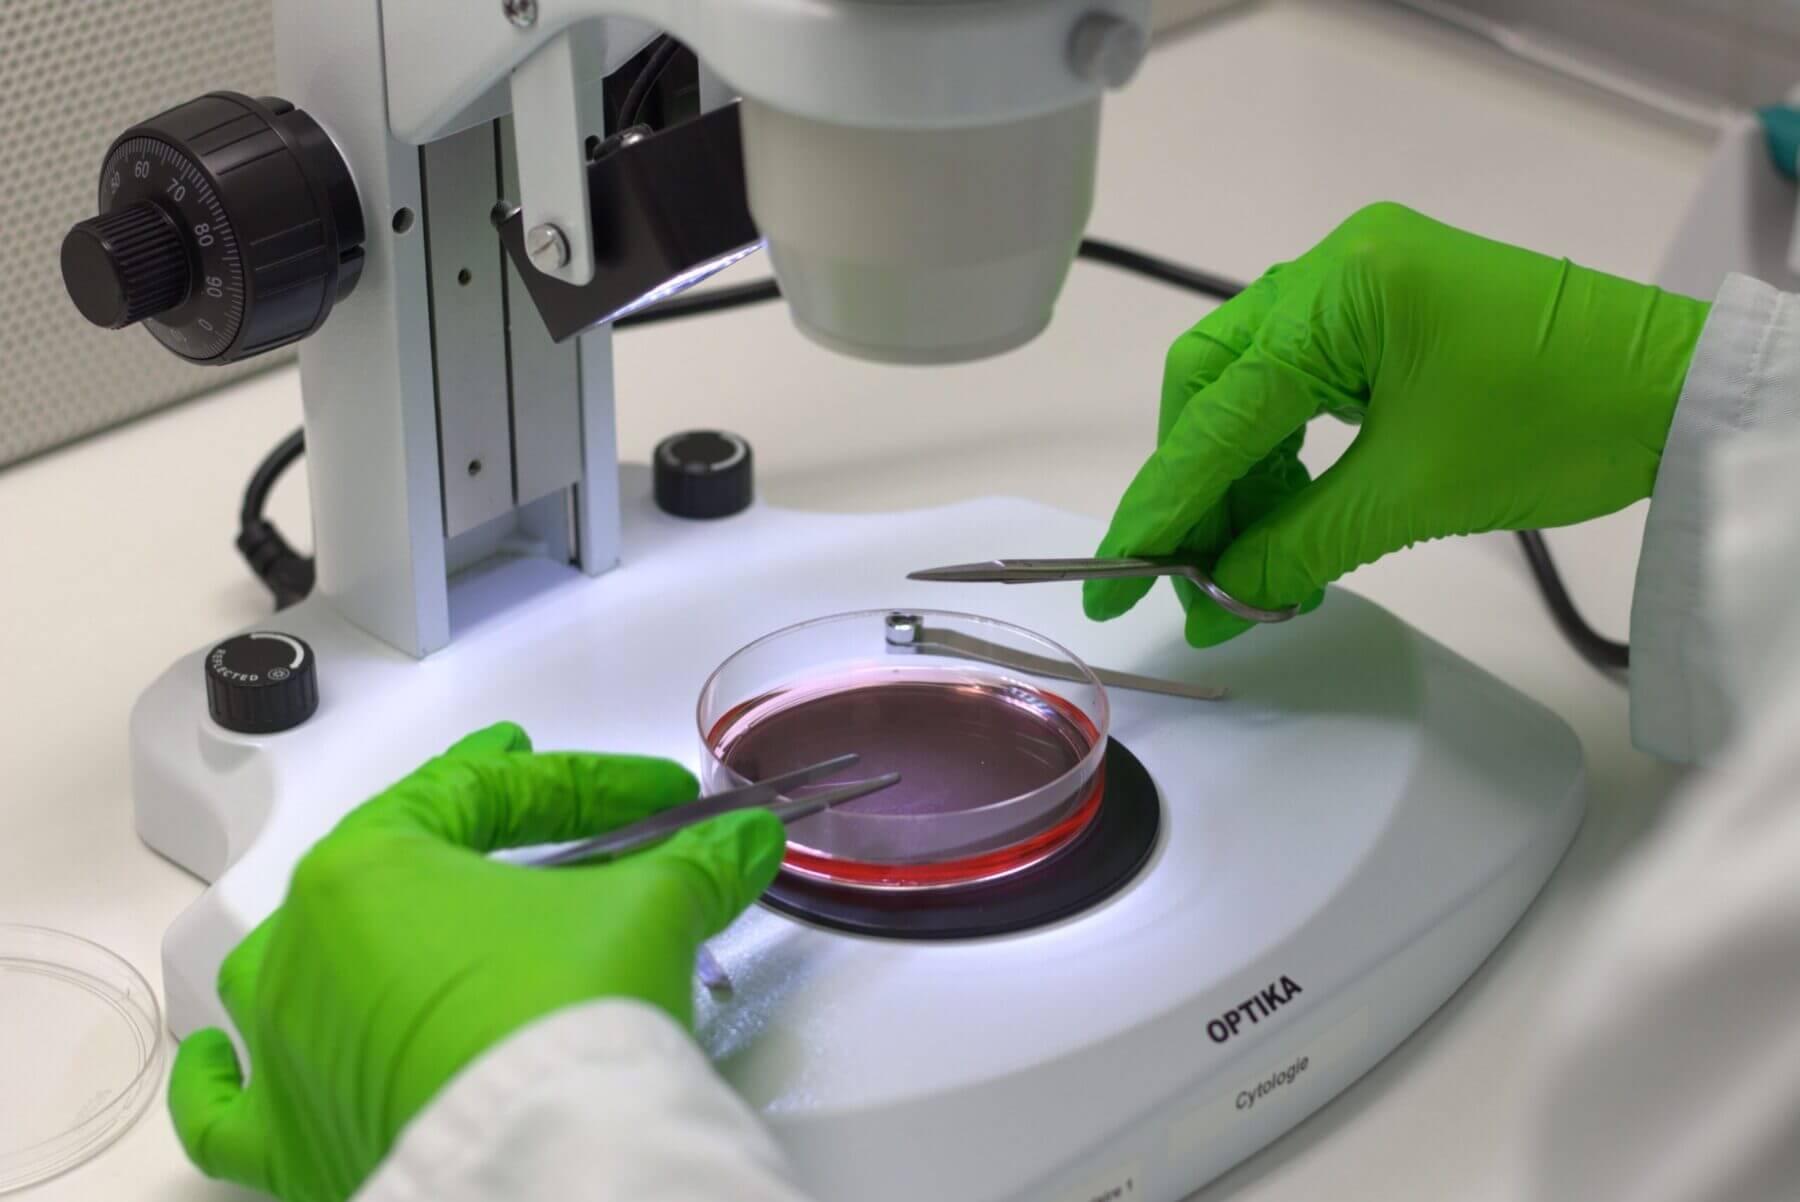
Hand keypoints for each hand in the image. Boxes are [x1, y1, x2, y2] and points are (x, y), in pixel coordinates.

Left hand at [168, 722, 785, 1201]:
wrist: (536, 1159)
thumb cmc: (558, 1021)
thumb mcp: (642, 915)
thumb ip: (690, 865)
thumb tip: (743, 841)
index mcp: (368, 869)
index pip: (483, 793)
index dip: (582, 784)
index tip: (649, 793)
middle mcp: (302, 950)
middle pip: (392, 868)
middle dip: (469, 836)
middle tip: (529, 807)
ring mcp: (285, 1045)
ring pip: (296, 968)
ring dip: (353, 938)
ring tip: (405, 917)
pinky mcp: (291, 1140)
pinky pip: (226, 1107)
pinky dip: (224, 1080)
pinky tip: (222, 1058)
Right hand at [1084, 203, 1709, 645]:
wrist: (1676, 391)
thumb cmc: (1556, 426)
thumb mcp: (1412, 493)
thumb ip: (1295, 546)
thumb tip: (1214, 604)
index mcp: (1340, 290)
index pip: (1220, 410)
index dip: (1163, 503)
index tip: (1113, 578)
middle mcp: (1335, 267)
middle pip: (1214, 380)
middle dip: (1192, 481)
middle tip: (1176, 571)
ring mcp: (1363, 284)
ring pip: (1251, 384)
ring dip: (1236, 476)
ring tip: (1233, 566)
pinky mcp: (1388, 312)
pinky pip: (1301, 383)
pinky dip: (1282, 452)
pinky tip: (1277, 519)